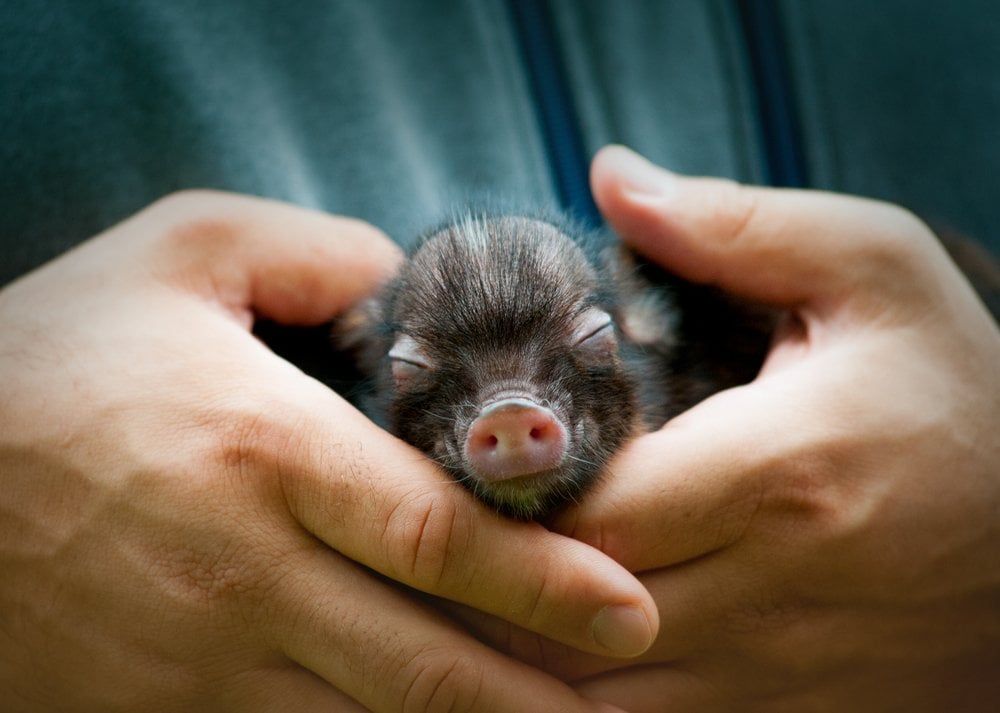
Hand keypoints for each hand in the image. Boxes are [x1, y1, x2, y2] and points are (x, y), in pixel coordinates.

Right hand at [0, 191, 654, 711]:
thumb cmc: (49, 357)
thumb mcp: (180, 253)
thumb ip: (312, 252)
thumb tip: (400, 279)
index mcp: (265, 450)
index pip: (435, 533)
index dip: (544, 581)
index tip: (630, 610)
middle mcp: (244, 571)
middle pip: (423, 660)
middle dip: (537, 692)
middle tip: (629, 690)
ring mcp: (198, 661)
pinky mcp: (159, 712)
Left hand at [464, 147, 999, 710]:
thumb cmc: (955, 395)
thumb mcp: (872, 273)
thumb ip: (735, 225)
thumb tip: (611, 179)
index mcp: (777, 473)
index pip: (585, 508)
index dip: (499, 491)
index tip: (459, 452)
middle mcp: (767, 592)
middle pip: (566, 612)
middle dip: (481, 575)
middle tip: (426, 519)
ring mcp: (771, 677)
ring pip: (583, 697)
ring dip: (503, 650)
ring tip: (452, 589)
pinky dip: (562, 699)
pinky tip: (528, 647)